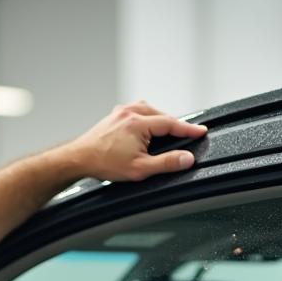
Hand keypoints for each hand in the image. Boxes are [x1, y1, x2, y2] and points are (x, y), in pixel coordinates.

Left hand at [66, 101, 206, 181]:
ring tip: (167, 133)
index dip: (189, 129)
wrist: (79, 159)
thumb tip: (186, 159)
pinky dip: (147, 118)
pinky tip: (147, 128)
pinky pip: (138, 111)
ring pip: (150, 111)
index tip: (202, 131)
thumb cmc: (104, 163)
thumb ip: (166, 163)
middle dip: (174, 126)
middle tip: (185, 135)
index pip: (172, 123)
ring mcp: (121, 111)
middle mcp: (130, 112)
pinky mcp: (115, 115)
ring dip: (160, 120)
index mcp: (138, 123)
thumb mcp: (139, 169)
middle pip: (162, 115)